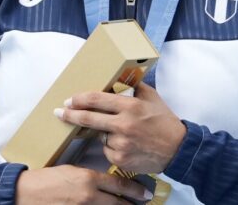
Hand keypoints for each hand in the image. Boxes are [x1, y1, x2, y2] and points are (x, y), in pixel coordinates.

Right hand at [15, 165, 151, 203]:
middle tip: (143, 203)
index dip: (135, 191)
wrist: (25, 193)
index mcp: (88, 179)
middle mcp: (89, 195)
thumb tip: (103, 182)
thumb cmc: (47, 178)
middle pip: (118, 203)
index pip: (119, 185)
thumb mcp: (71, 170)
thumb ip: (89, 176)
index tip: (146, 193)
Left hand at [56, 82, 185, 172]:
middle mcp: (124, 124)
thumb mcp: (151, 97)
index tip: (68, 100)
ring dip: (105, 134)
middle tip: (59, 112)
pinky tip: (127, 145)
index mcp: (130, 106)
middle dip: (70, 115)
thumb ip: (134, 86)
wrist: (178, 149)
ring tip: (125, 134)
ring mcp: (121, 143)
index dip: (79, 99)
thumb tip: (118, 78)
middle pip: (88, 119)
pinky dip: (112, 148)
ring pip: (100, 136)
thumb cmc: (164, 121)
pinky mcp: (121, 159)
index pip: (97, 100)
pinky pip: (107, 151)